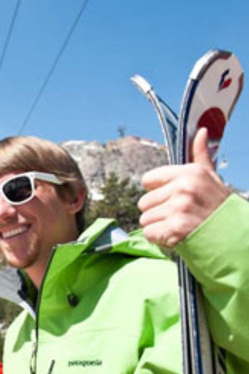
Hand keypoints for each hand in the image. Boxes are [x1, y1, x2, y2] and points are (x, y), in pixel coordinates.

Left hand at [139, 126, 230, 247]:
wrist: (233, 236)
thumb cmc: (218, 207)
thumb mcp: (211, 178)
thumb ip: (200, 156)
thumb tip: (201, 131)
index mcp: (190, 173)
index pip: (147, 180)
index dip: (157, 191)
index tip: (172, 197)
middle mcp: (183, 188)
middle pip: (143, 202)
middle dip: (157, 211)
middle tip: (179, 215)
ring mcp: (178, 209)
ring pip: (145, 219)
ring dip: (159, 225)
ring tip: (179, 225)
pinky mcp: (174, 229)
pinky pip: (149, 233)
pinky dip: (159, 238)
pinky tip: (176, 236)